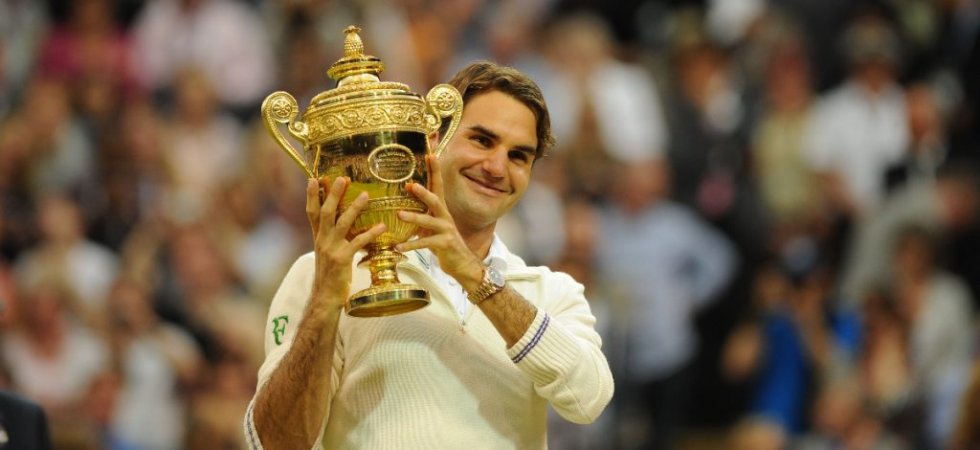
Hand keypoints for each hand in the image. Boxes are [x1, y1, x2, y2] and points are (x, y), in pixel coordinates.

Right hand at [306, 177, 386, 307]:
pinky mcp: (342, 259)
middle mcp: (322, 240)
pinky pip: (358, 242)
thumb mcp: (327, 252)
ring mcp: (331, 249)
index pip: (312, 212)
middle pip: (326, 212)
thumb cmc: (330, 274)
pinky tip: (381, 227)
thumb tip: (340, 222)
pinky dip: (370, 233)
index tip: (313, 178)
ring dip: (354, 208)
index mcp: (318, 237)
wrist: (325, 296)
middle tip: (342, 178)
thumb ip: (331, 236)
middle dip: (333, 194)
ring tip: (365, 195)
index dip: (311, 195)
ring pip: (342, 223)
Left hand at [395, 154, 483, 287]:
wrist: (461, 263)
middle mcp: (445, 216)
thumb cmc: (442, 243)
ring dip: (414, 217)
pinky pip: (426, 244)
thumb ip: (419, 215)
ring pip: (430, 221)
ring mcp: (446, 230)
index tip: (430, 154)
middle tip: (410, 184)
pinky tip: (399, 247)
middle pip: (436, 200)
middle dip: (423, 192)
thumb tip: (398, 206)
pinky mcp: (444, 244)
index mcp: (440, 209)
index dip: (434, 170)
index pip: (438, 185)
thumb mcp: (431, 226)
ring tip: (399, 214)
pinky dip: (411, 245)